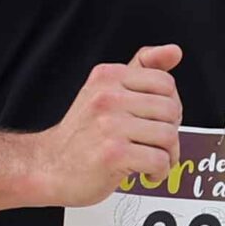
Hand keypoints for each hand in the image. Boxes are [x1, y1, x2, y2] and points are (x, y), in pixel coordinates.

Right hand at [32, 45, 183, 206]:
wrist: (49, 167)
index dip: (169, 105)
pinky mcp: (113, 154)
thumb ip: (141, 70)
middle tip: (155, 144)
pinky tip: (146, 174)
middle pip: (171, 110)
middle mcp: (107, 97)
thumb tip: (175, 51)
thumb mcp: (106, 91)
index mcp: (108, 77)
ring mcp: (109, 125)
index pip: (165, 83)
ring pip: (168, 136)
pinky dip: (159, 172)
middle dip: (170, 131)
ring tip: (152, 161)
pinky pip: (159, 161)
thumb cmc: (82, 133)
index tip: (156, 121)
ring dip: (168, 155)